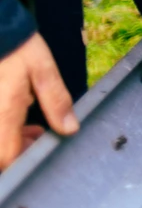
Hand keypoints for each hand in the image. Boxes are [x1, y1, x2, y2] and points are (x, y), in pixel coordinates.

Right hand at [0, 34, 76, 169]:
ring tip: (31, 128)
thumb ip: (56, 101)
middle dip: (18, 151)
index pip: (7, 157)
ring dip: (10, 141)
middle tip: (38, 136)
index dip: (24, 159)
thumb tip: (69, 129)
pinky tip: (16, 117)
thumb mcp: (43, 70)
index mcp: (3, 113)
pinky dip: (4, 129)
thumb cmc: (17, 48)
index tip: (41, 147)